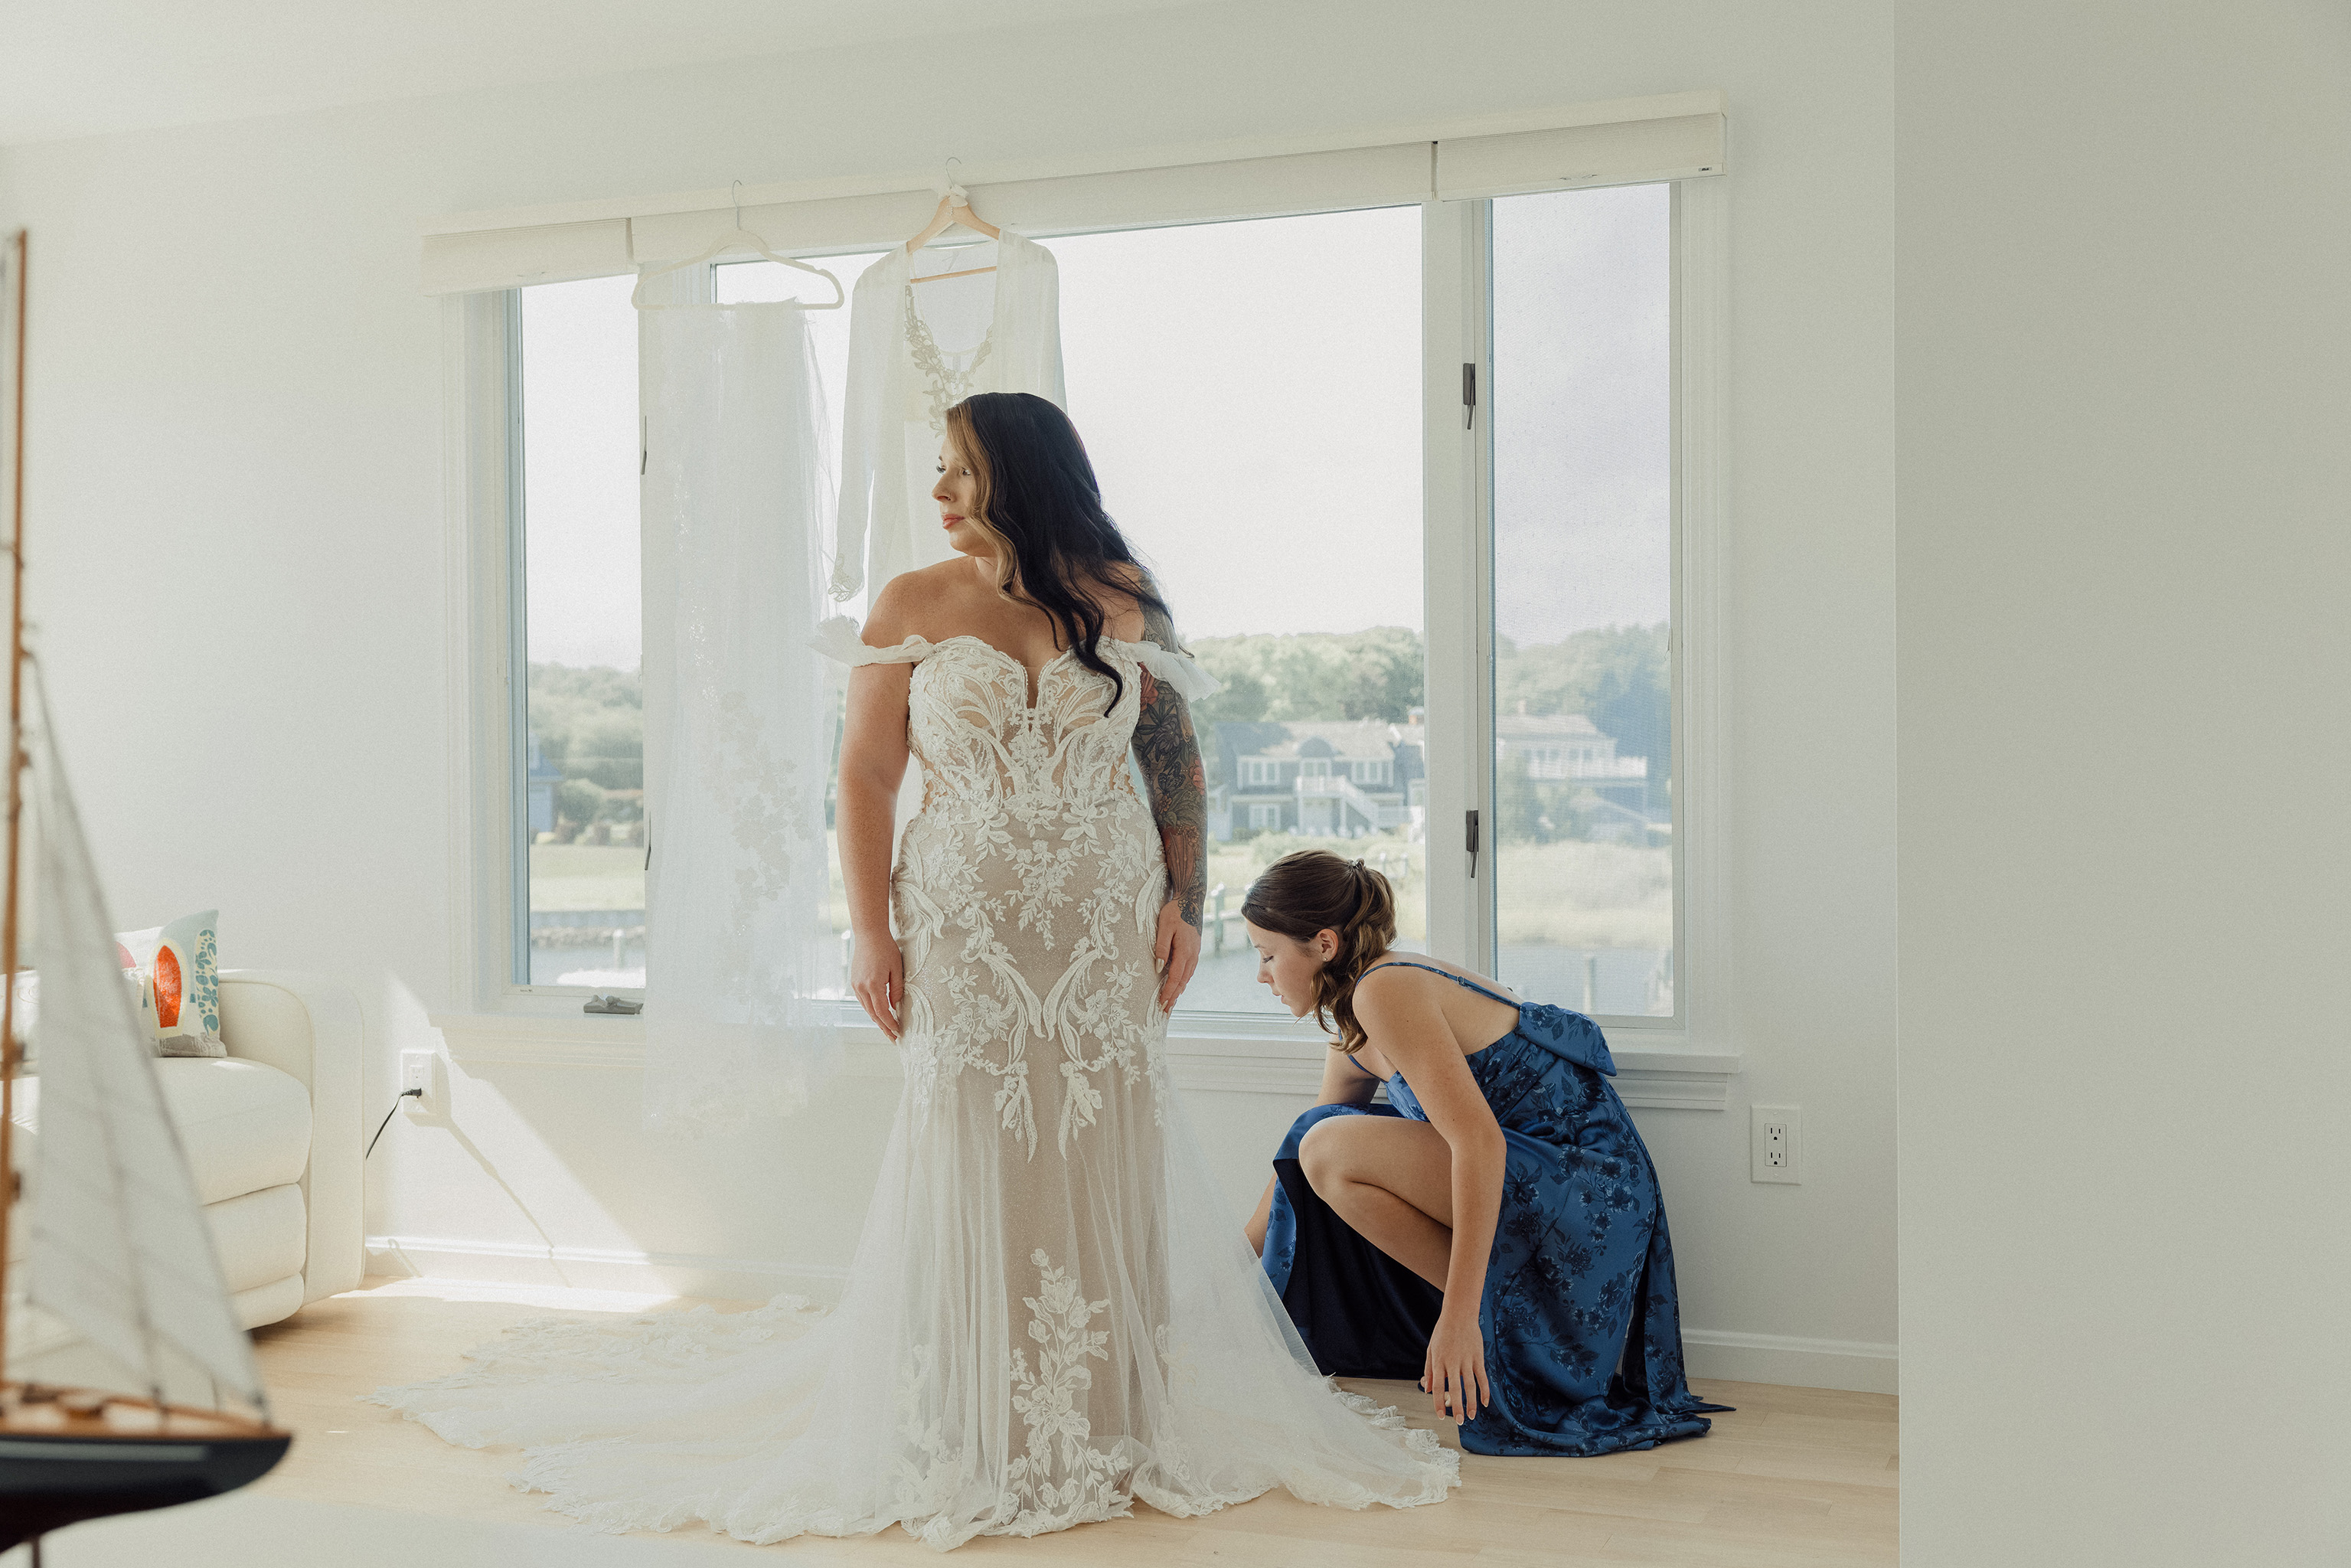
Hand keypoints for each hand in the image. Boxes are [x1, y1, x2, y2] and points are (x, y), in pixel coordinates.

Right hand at [851, 930, 904, 1041]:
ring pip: (866, 1009)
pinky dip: (871, 1009)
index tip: (898, 1032)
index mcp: (873, 985)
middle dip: (883, 1027)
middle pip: (873, 1014)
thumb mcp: (897, 969)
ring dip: (877, 1020)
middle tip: (893, 1038)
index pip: (882, 1012)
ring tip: (887, 1029)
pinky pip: (863, 1001)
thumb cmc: (886, 948)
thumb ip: (897, 990)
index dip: (890, 1023)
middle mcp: (861, 987)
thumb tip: (895, 1006)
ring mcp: (856, 985)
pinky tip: (879, 1013)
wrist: (869, 934)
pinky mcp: (854, 982)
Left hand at [1153, 902, 1199, 1011]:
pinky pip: (1190, 970)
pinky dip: (1184, 981)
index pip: (1175, 977)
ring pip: (1187, 977)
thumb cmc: (1175, 912)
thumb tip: (1159, 968)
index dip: (1168, 992)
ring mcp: (1195, 953)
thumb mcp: (1164, 928)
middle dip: (1174, 996)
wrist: (1191, 900)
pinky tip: (1179, 985)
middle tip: (1165, 1009)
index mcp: (1185, 951)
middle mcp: (1193, 955)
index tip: (1162, 1003)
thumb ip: (1161, 948)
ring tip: (1172, 1001)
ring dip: (1179, 990)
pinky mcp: (1195, 950)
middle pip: (1183, 981)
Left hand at [1420, 1308, 1489, 1423]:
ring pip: (1470, 1385)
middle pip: (1455, 1389)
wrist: (1459, 1314)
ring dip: (1471, 1403)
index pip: (1438, 1386)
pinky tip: (1485, 1402)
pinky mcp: (1478, 1357)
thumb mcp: (1431, 1349)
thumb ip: (1430, 1370)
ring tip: (1471, 1416)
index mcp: (1439, 1361)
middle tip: (1459, 1422)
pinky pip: (1482, 1377)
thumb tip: (1428, 1390)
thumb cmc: (1443, 1331)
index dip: (1438, 1402)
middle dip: (1457, 1407)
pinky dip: (1485, 1390)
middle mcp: (1452, 1362)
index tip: (1440, 1416)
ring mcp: (1467, 1360)